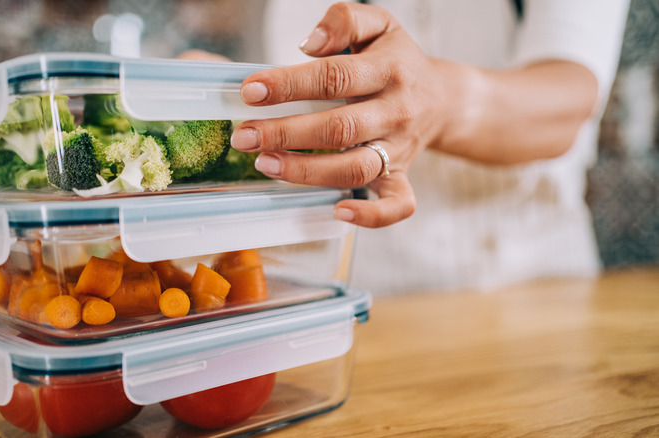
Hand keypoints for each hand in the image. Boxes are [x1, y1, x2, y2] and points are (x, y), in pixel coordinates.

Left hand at [230, 3, 452, 227]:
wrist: (442, 98)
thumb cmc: (396, 61)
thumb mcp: (379, 25)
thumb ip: (345, 20)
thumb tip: (310, 44)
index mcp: (387, 70)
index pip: (333, 77)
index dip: (289, 84)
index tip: (251, 91)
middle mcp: (395, 112)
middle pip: (339, 128)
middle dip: (286, 133)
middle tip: (245, 137)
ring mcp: (399, 149)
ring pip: (355, 167)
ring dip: (307, 171)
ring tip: (265, 164)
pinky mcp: (402, 177)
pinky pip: (397, 205)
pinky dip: (371, 216)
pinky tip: (337, 211)